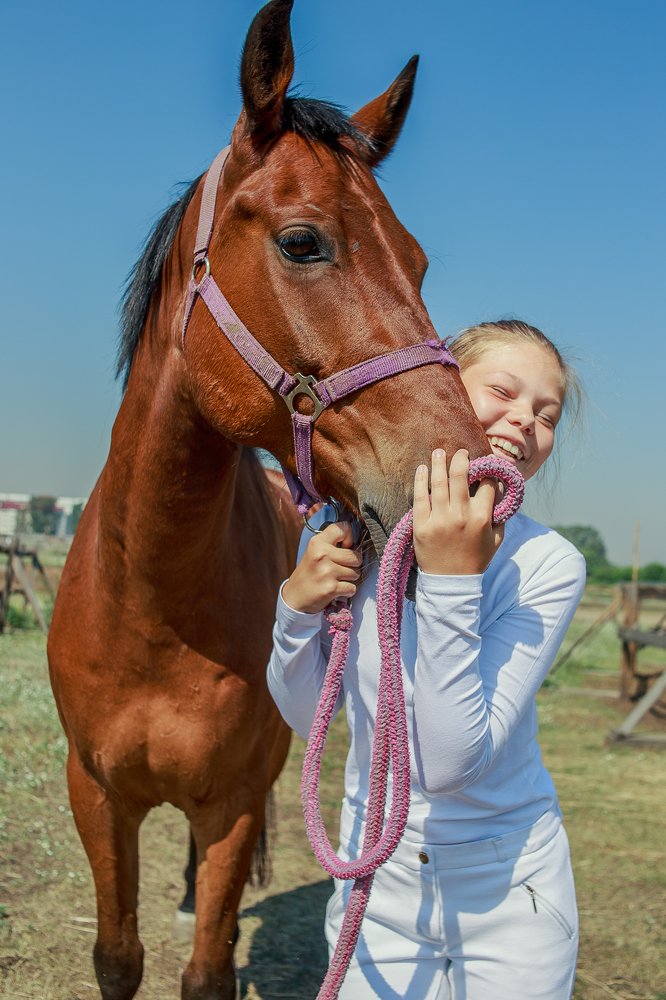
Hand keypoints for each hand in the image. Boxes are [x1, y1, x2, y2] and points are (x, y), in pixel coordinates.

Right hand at [282, 522, 361, 612]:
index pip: (343, 528)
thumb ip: (332, 544)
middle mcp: (322, 554)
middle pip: (355, 556)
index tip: (345, 547)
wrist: (294, 596)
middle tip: (341, 568)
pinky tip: (336, 590)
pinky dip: (347, 591)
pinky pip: (352, 588)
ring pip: (356, 573)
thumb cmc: (309, 572)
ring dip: (350, 578)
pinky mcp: (331, 588)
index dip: (349, 537)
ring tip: (336, 579)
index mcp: (317, 542)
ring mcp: (327, 572)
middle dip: (353, 564)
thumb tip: (356, 544)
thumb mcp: (315, 552)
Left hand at [412, 449, 503, 574]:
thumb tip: (500, 495)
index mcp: (482, 518)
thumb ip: (500, 518)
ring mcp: (440, 519)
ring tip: (439, 452)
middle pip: (460, 476)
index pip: (486, 485)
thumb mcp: (496, 540)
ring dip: (439, 462)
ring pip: (439, 482)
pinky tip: (421, 469)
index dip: (487, 473)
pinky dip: (421, 479)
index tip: (484, 467)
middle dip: (461, 459)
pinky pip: (420, 496)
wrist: (450, 582)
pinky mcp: (421, 525)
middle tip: (461, 452)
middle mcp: (461, 515)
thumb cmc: (474, 560)